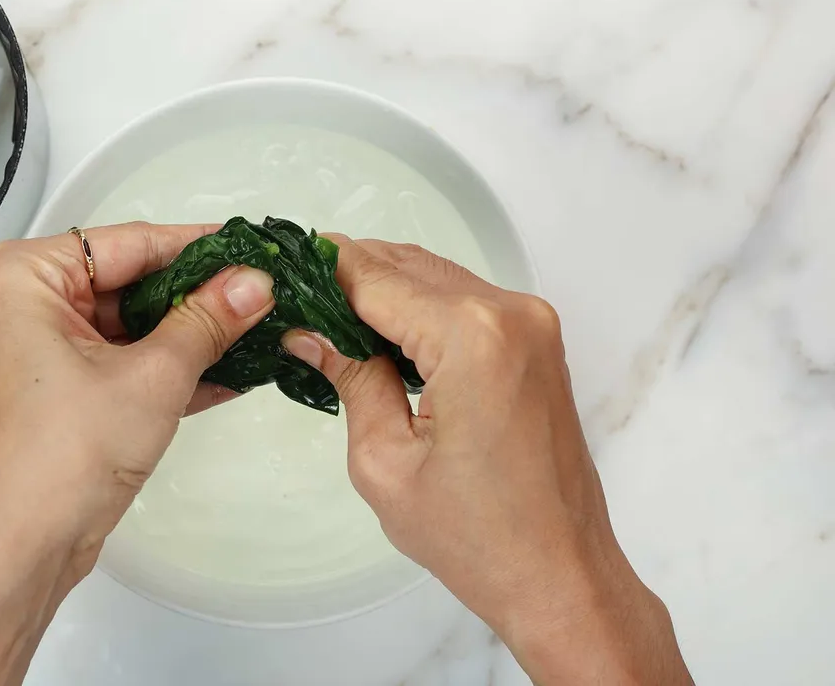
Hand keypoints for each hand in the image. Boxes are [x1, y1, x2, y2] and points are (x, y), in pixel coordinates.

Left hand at [0, 222, 274, 685]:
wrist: (20, 547)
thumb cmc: (64, 454)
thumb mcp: (153, 376)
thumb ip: (207, 321)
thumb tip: (256, 281)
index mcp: (27, 278)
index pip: (130, 243)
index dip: (198, 248)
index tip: (253, 248)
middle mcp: (27, 306)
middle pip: (131, 284)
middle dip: (199, 297)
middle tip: (264, 292)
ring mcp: (43, 353)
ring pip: (133, 328)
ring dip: (192, 336)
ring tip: (260, 328)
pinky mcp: (62, 395)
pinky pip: (125, 364)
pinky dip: (170, 370)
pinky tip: (233, 371)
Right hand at [282, 239, 691, 685]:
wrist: (559, 574)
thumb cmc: (477, 538)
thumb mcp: (384, 460)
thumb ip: (351, 377)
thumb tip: (311, 332)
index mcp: (472, 338)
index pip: (376, 279)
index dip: (323, 271)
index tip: (281, 270)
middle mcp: (510, 315)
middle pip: (408, 266)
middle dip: (349, 276)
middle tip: (295, 296)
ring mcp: (532, 325)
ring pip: (437, 277)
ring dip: (384, 289)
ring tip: (328, 316)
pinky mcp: (538, 343)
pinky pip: (465, 302)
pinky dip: (420, 308)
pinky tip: (380, 333)